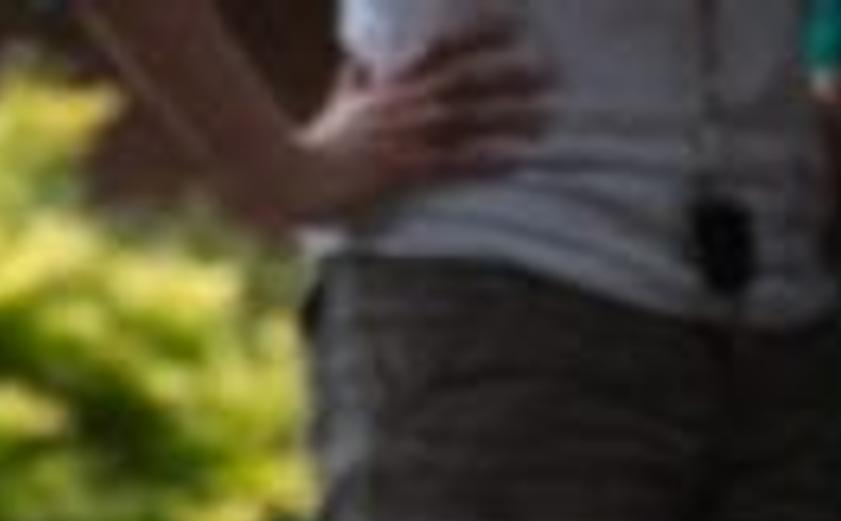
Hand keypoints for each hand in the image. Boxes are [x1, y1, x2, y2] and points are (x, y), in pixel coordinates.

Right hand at [264, 20, 546, 225]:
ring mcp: (404, 138)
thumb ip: (355, 81)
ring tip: (546, 116)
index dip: (478, 35)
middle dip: (508, 75)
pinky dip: (485, 161)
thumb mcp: (338, 104)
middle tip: (551, 71)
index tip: (514, 24)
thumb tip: (359, 56)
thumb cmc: (315, 145)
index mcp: (392, 89)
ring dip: (507, 117)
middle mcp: (403, 107)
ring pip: (465, 121)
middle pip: (465, 82)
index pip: (440, 52)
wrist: (289, 176)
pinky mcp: (402, 171)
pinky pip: (452, 164)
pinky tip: (515, 160)